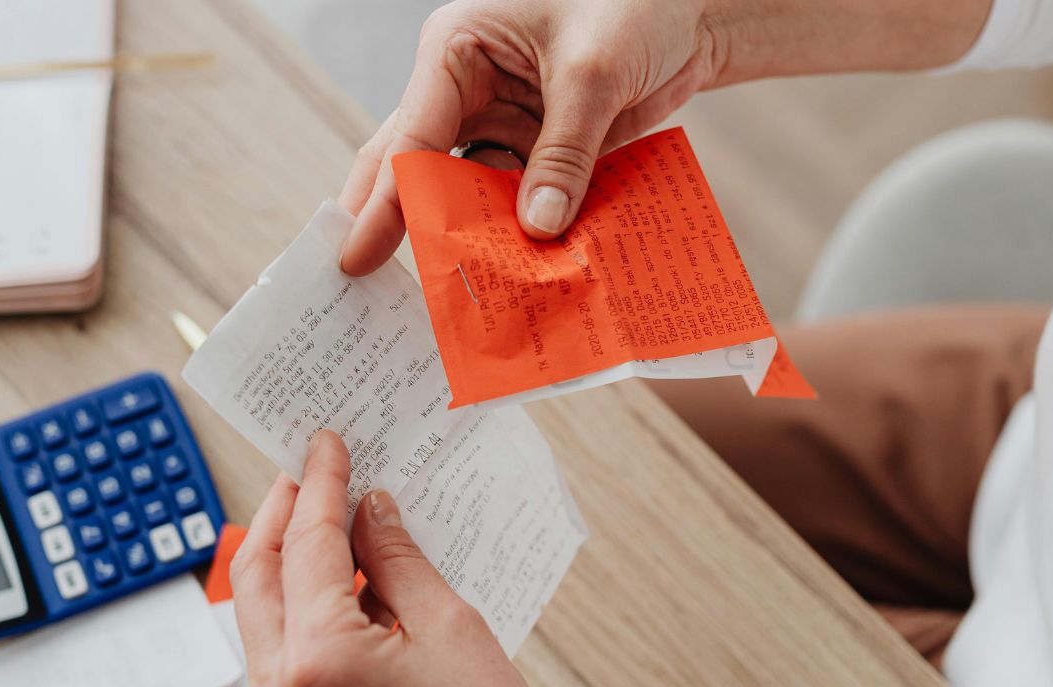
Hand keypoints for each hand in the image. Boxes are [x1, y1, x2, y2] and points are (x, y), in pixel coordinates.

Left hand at [230, 430, 552, 686]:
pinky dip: (299, 603)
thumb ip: (396, 559)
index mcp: (318, 660)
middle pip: (256, 574)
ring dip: (287, 558)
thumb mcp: (449, 627)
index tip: (327, 445)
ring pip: (259, 612)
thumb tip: (370, 508)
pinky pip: (278, 647)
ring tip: (327, 515)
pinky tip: (338, 576)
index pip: (308, 544)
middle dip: (284, 514)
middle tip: (311, 471)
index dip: (320, 484)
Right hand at [338, 0, 719, 274]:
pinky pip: (513, 197)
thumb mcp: (594, 72)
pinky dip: (514, 232)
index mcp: (456, 49)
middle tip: (367, 281)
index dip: (385, 201)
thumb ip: (564, 153)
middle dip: (400, 221)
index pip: (412, 136)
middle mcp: (466, 88)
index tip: (359, 256)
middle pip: (417, 165)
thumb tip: (538, 229)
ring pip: (464, 189)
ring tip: (448, 291)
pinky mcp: (536, 147)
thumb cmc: (635, 3)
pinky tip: (509, 270)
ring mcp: (500, 120)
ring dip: (466, 235)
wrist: (694, 10)